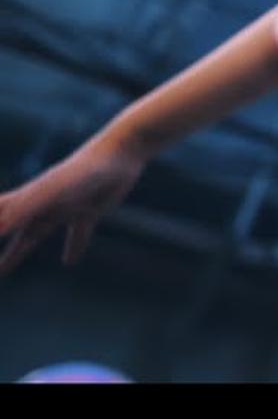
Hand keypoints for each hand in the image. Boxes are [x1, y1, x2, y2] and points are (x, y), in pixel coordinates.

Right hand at [0, 136, 147, 275]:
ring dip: (18, 251)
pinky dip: (72, 247)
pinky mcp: (89, 210)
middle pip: (7, 228)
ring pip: (35, 233)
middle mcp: (42, 204)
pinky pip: (77, 233)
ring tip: (3, 269)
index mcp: (29, 200)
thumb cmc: (85, 171)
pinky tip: (69, 262)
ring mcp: (64, 206)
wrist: (124, 150)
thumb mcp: (50, 193)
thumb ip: (22, 210)